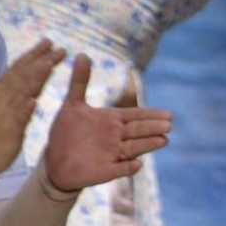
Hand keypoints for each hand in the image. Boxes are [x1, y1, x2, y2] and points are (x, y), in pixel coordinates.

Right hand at [0, 40, 64, 175]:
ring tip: (50, 64)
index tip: (48, 42)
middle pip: (24, 77)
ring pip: (23, 93)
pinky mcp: (11, 132)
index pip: (17, 67)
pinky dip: (26, 110)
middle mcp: (1, 98)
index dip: (32, 54)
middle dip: (42, 61)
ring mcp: (6, 115)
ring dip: (36, 79)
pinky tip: (34, 101)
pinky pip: (19, 120)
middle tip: (60, 49)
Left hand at [42, 54, 172, 190]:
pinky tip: (136, 164)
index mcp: (111, 120)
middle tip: (169, 125)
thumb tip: (82, 54)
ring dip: (148, 145)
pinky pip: (119, 169)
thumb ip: (79, 81)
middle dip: (153, 128)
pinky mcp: (106, 171)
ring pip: (134, 148)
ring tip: (163, 141)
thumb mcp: (71, 104)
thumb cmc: (66, 132)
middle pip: (138, 131)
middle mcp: (116, 137)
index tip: (168, 114)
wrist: (56, 161)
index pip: (135, 116)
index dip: (150, 114)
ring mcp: (112, 155)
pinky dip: (128, 167)